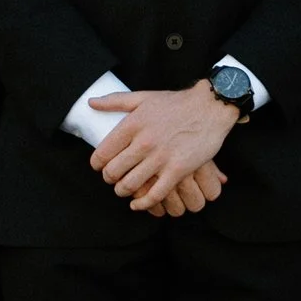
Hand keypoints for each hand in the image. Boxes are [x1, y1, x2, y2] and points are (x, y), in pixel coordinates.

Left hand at [90, 83, 241, 211]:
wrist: (210, 107)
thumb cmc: (176, 103)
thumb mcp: (143, 97)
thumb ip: (115, 101)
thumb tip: (91, 103)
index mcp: (132, 124)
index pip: (102, 153)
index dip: (97, 164)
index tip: (100, 167)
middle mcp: (144, 142)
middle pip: (114, 172)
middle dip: (110, 179)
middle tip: (113, 179)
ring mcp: (161, 158)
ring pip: (131, 185)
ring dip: (123, 191)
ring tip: (124, 189)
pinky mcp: (177, 170)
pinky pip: (154, 194)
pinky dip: (142, 203)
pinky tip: (137, 203)